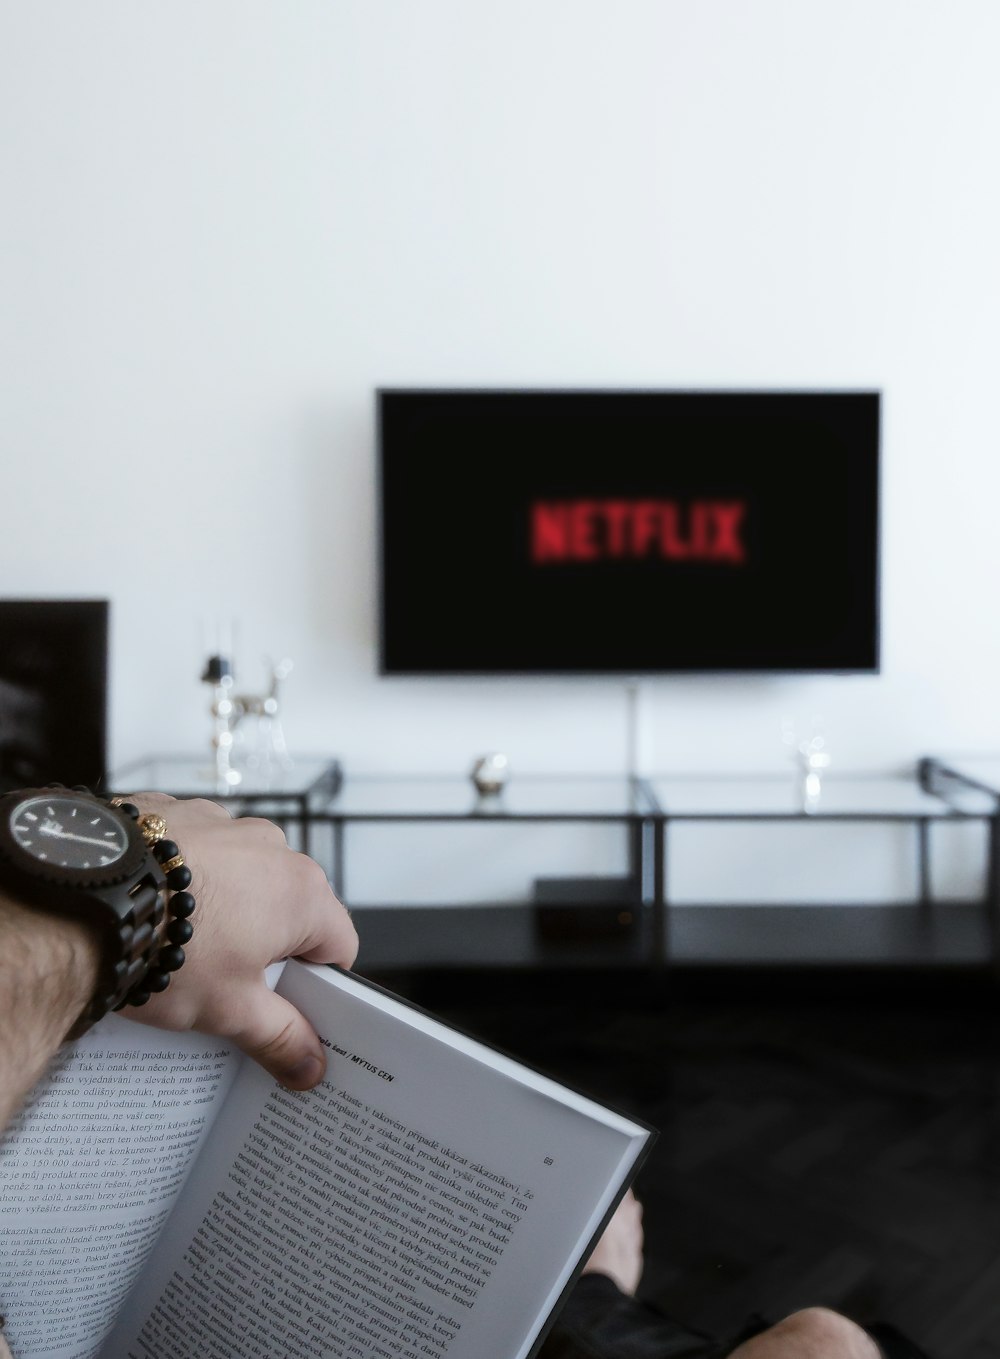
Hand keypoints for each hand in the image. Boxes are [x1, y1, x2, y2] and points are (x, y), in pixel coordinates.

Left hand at [126, 794, 357, 1091]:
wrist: (79, 902)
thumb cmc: (164, 947)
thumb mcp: (229, 1010)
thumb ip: (280, 1037)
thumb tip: (310, 1063)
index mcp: (300, 892)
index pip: (337, 943)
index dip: (316, 982)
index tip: (286, 1004)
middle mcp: (270, 846)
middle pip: (288, 907)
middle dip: (263, 944)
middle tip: (222, 982)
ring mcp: (221, 822)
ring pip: (239, 875)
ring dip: (223, 905)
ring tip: (176, 943)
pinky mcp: (173, 811)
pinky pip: (193, 849)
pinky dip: (181, 876)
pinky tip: (151, 907)